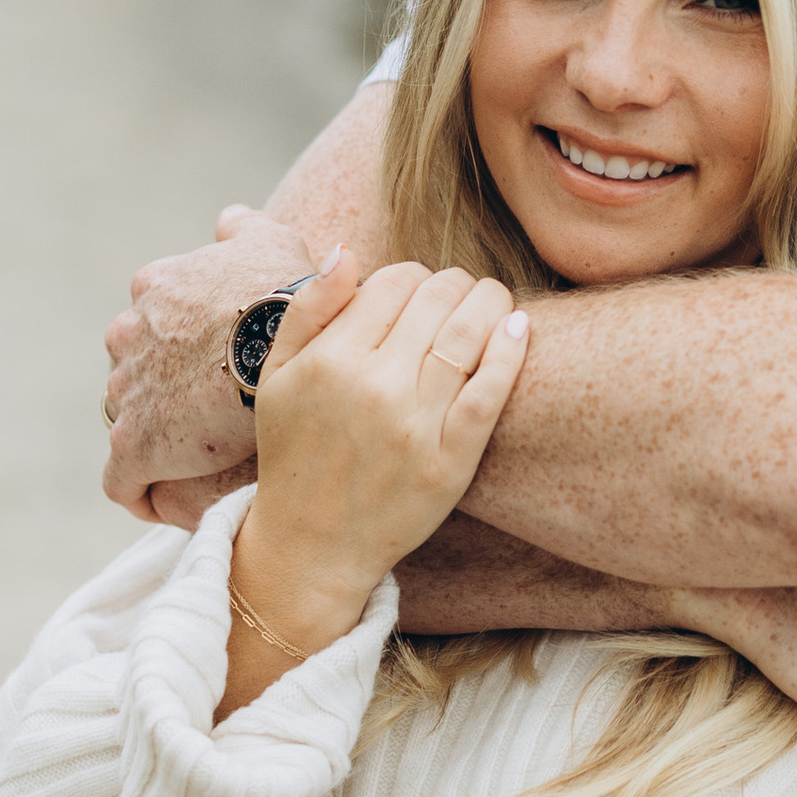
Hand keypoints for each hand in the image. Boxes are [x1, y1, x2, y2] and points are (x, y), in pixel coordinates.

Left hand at [102, 204, 310, 518]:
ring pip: (129, 421)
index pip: (151, 323)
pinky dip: (140, 490)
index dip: (180, 349)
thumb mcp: (271, 238)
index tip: (211, 369)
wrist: (286, 343)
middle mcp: (127, 336)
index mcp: (154, 289)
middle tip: (212, 414)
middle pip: (134, 370)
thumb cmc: (286, 289)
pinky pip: (123, 480)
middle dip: (162, 391)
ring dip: (156, 437)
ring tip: (200, 461)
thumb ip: (244, 229)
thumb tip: (228, 221)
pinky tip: (168, 500)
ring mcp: (126, 392)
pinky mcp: (133, 445)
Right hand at [234, 256, 530, 636]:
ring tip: (493, 302)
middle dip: (455, 285)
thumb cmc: (295, 453)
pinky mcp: (451, 460)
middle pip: (439, 298)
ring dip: (491, 302)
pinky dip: (512, 350)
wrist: (311, 545)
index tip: (418, 293)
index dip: (414, 276)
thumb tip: (348, 250)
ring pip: (471, 331)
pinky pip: (492, 390)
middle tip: (460, 296)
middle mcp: (375, 387)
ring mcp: (416, 425)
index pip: (396, 281)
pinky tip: (519, 327)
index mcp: (331, 360)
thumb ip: (309, 308)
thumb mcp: (276, 377)